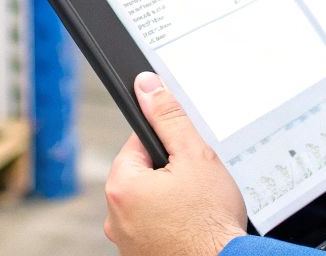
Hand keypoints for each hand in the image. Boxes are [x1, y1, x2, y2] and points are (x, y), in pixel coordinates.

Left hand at [104, 72, 248, 255]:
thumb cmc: (211, 223)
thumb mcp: (195, 156)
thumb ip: (168, 117)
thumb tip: (147, 86)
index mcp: (121, 186)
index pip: (137, 143)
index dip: (167, 145)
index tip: (186, 158)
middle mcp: (114, 216)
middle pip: (142, 174)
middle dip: (169, 174)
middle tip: (196, 186)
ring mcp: (125, 240)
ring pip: (148, 202)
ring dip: (169, 200)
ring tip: (196, 209)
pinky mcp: (139, 255)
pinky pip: (152, 227)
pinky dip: (169, 224)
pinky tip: (191, 227)